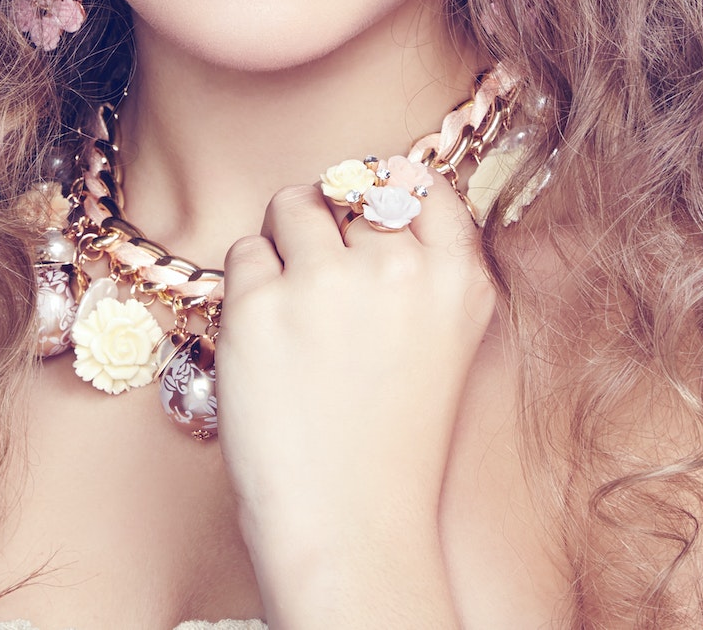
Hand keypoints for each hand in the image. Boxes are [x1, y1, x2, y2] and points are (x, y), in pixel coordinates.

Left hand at [216, 174, 495, 628]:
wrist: (350, 522)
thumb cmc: (392, 438)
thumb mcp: (448, 340)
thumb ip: (428, 263)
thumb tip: (377, 186)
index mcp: (459, 277)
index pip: (417, 180)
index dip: (383, 191)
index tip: (366, 217)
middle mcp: (399, 267)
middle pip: (349, 187)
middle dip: (330, 221)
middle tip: (326, 290)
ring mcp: (327, 280)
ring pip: (291, 205)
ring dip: (282, 242)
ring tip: (294, 310)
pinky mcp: (260, 304)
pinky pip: (244, 252)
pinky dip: (246, 287)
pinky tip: (268, 342)